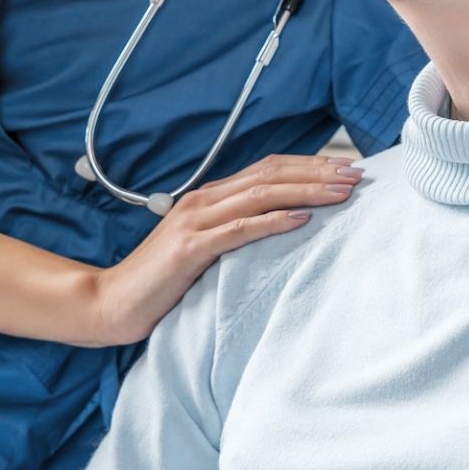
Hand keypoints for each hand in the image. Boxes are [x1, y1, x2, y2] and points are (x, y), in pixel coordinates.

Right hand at [90, 152, 363, 344]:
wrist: (111, 302)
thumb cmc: (160, 281)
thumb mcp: (203, 249)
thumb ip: (233, 232)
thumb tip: (281, 229)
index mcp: (209, 197)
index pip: (267, 169)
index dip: (308, 167)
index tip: (345, 171)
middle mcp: (204, 200)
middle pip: (271, 175)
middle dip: (317, 173)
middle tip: (357, 175)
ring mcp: (195, 221)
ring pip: (261, 195)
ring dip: (306, 191)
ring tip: (341, 193)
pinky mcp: (191, 248)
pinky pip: (240, 229)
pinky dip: (273, 221)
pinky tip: (302, 219)